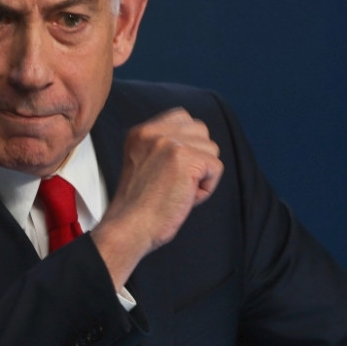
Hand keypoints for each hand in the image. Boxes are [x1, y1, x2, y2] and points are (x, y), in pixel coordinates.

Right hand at [92, 108, 222, 288]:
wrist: (129, 228)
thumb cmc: (140, 207)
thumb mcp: (145, 164)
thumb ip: (165, 147)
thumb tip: (201, 142)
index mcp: (140, 132)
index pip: (182, 117)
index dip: (188, 143)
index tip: (173, 169)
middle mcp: (152, 132)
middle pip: (201, 131)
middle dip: (197, 159)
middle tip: (175, 184)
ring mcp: (168, 143)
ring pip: (211, 149)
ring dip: (202, 174)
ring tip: (178, 191)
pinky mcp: (185, 158)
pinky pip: (216, 168)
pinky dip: (207, 188)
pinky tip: (185, 197)